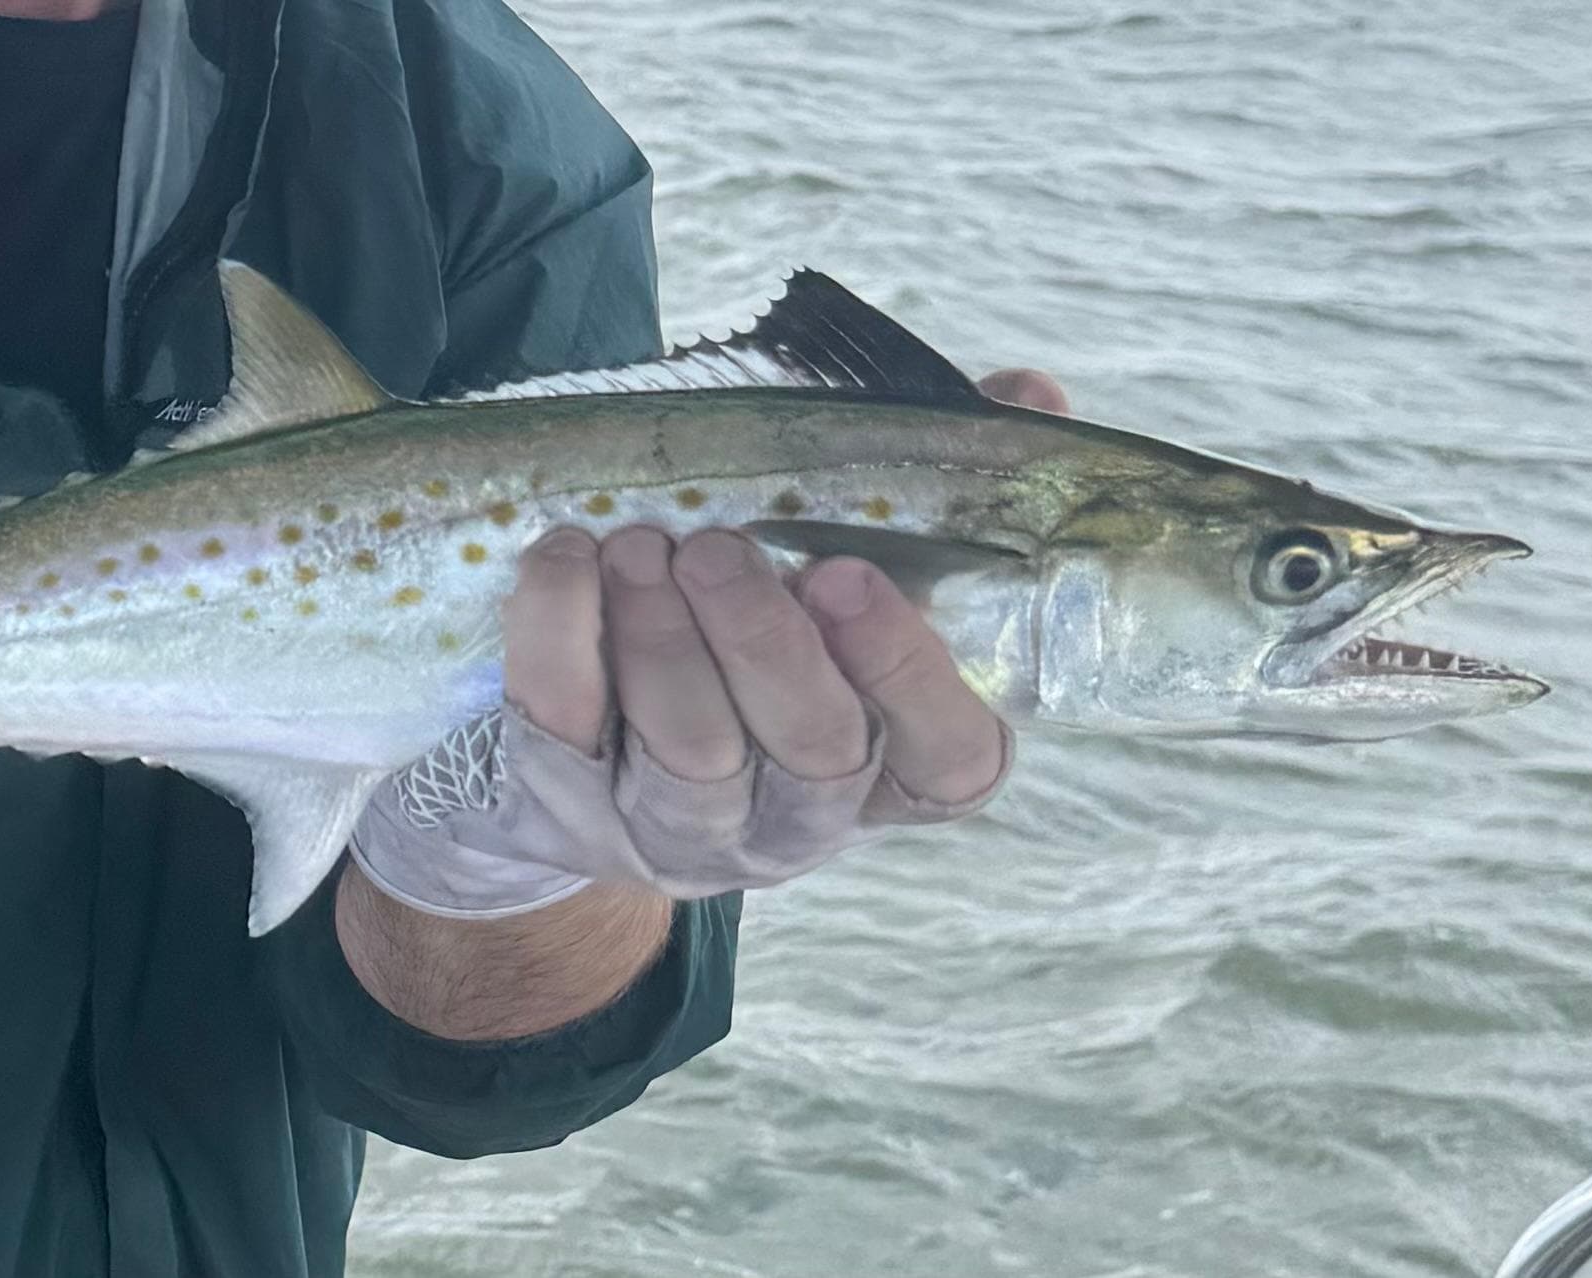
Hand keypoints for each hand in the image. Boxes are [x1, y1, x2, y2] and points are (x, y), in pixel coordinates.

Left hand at [348, 371, 1061, 916]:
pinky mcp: (578, 811)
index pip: (951, 755)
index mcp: (903, 761)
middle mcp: (806, 819)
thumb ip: (947, 490)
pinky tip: (567, 555)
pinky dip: (561, 634)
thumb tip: (1030, 397)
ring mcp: (690, 829)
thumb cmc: (770, 635)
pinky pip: (569, 728)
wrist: (603, 757)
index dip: (910, 673)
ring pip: (691, 750)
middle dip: (763, 641)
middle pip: (811, 750)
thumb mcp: (859, 571)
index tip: (849, 576)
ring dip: (661, 636)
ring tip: (639, 544)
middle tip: (716, 548)